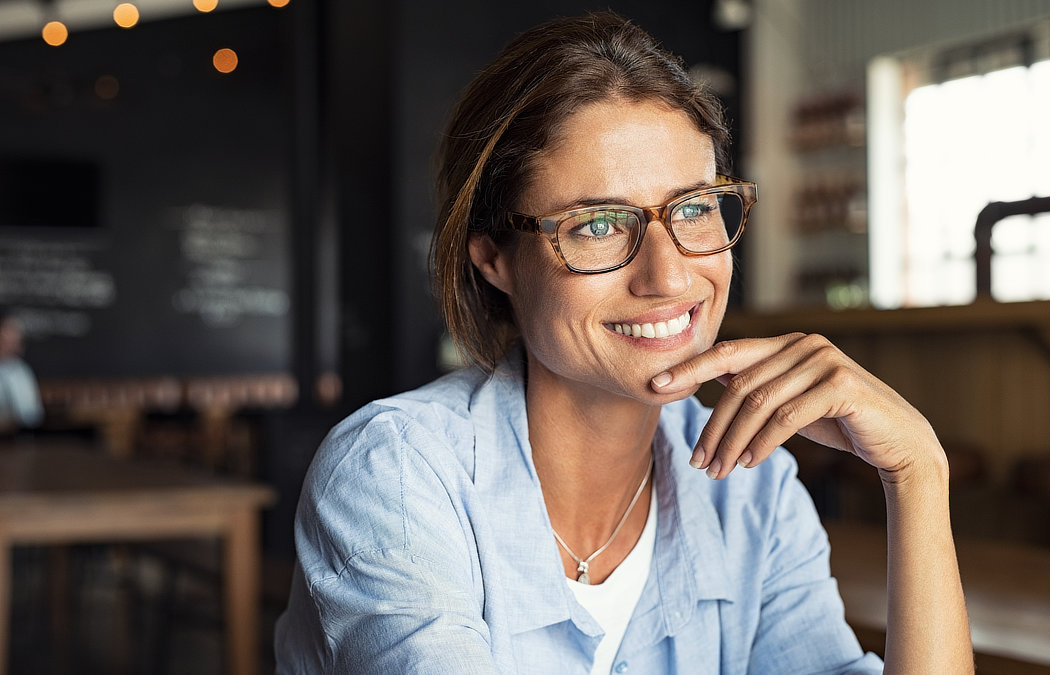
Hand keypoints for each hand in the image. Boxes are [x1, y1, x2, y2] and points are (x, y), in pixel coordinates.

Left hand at [651, 333, 943, 480]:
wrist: (899, 444)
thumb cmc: (840, 423)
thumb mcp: (790, 402)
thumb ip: (757, 387)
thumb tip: (707, 383)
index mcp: (787, 343)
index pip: (728, 352)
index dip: (689, 368)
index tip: (656, 386)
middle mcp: (804, 344)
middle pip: (739, 384)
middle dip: (713, 426)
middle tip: (697, 462)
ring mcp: (824, 361)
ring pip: (759, 402)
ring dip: (733, 441)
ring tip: (717, 471)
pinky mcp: (841, 385)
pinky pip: (787, 416)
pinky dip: (762, 442)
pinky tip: (748, 462)